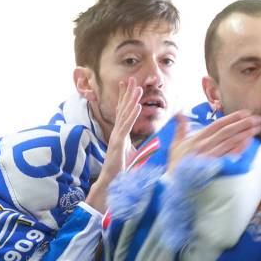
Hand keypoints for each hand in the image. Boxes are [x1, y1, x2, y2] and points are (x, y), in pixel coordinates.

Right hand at [84, 78, 143, 211]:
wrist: (110, 182)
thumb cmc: (120, 170)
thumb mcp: (132, 156)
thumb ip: (139, 148)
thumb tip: (149, 146)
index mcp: (121, 134)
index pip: (123, 113)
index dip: (126, 99)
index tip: (129, 86)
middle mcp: (118, 133)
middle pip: (123, 109)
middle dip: (127, 94)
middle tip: (131, 79)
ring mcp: (117, 137)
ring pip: (125, 114)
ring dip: (131, 100)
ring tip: (137, 88)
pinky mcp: (118, 143)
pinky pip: (126, 126)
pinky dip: (132, 115)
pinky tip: (136, 105)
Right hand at [166, 109, 260, 173]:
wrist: (173, 184)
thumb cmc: (176, 164)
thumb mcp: (175, 144)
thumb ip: (180, 128)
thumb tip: (180, 112)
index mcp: (197, 138)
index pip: (218, 124)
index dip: (232, 117)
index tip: (246, 113)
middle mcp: (204, 145)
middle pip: (227, 132)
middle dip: (243, 124)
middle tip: (257, 119)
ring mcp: (209, 156)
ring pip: (229, 142)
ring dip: (244, 134)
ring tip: (257, 128)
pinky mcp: (213, 168)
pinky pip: (228, 156)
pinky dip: (238, 149)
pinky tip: (248, 143)